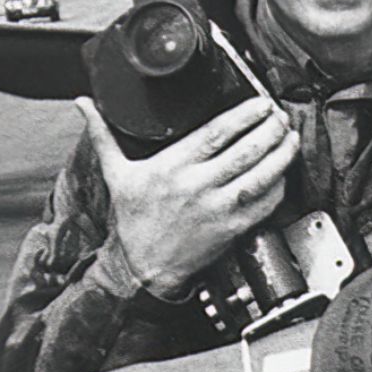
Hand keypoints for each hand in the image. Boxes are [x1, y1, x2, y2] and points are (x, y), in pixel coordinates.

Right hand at [76, 95, 299, 294]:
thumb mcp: (116, 174)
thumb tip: (81, 105)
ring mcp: (217, 209)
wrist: (143, 267)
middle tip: (281, 115)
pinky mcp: (232, 229)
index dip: (243, 116)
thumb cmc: (134, 219)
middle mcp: (197, 186)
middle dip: (269, 130)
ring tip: (290, 137)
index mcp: (172, 167)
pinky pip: (263, 205)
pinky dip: (278, 187)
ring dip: (280, 155)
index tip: (260, 103)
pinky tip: (284, 172)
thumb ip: (103, 135)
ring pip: (258, 177)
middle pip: (243, 152)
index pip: (215, 134)